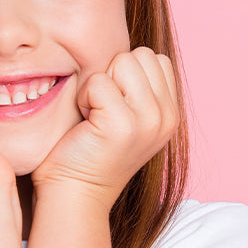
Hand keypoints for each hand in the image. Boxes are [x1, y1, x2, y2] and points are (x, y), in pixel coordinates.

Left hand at [30, 48, 179, 207]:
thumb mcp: (129, 118)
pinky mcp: (123, 124)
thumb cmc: (91, 152)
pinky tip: (86, 123)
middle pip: (141, 55)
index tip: (114, 104)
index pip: (156, 59)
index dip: (127, 73)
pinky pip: (99, 82)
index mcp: (171, 113)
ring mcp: (148, 120)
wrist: (76, 194)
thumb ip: (140, 88)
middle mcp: (166, 116)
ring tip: (95, 114)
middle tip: (102, 109)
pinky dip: (85, 97)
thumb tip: (130, 53)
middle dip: (115, 74)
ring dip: (100, 83)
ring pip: (123, 62)